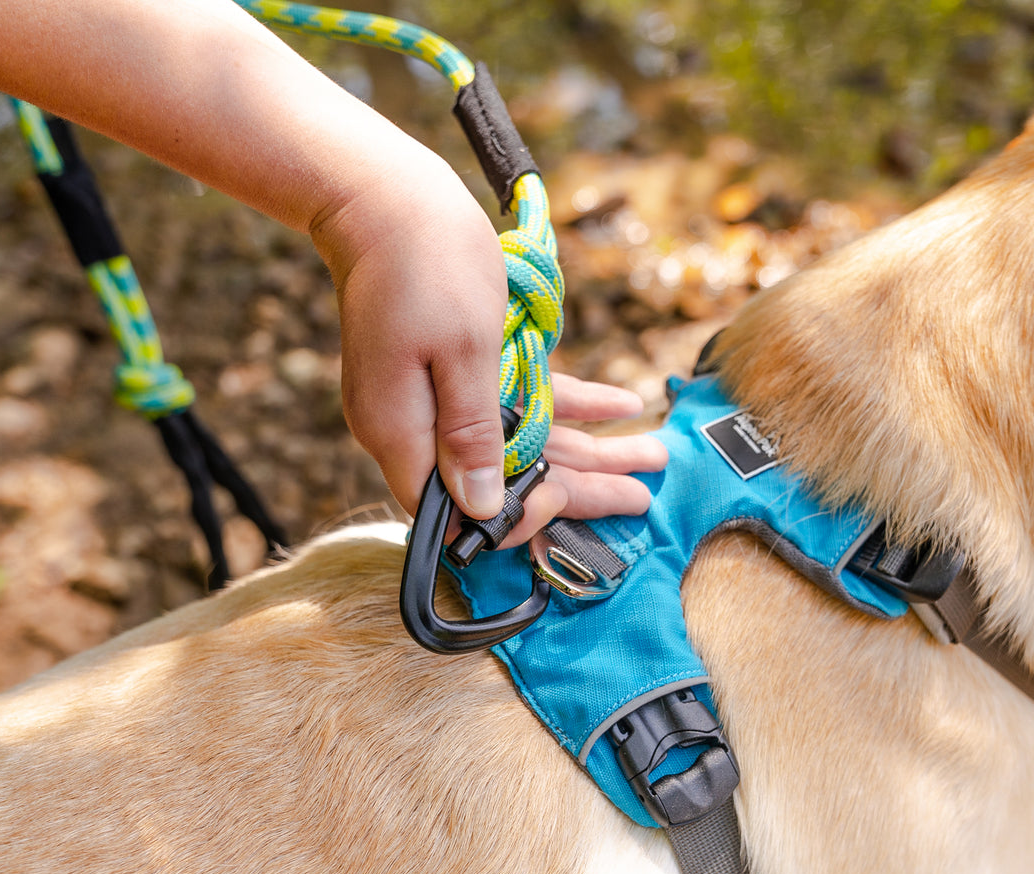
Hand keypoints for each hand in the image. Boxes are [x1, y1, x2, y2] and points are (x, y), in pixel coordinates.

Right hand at [311, 144, 664, 532]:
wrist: (384, 195)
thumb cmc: (426, 264)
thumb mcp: (463, 352)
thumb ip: (472, 434)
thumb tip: (481, 511)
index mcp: (404, 434)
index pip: (458, 512)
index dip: (515, 517)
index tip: (568, 500)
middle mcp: (414, 428)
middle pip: (503, 480)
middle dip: (578, 488)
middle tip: (643, 495)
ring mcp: (432, 399)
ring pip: (519, 441)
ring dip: (586, 449)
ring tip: (649, 456)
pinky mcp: (451, 369)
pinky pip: (514, 399)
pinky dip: (567, 402)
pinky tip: (622, 404)